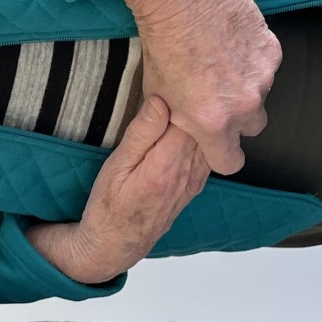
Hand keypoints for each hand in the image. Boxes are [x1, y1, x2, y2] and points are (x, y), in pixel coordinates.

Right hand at [27, 96, 209, 283]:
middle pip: (207, 125)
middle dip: (198, 102)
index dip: (185, 93)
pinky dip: (203, 136)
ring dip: (203, 119)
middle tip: (184, 80)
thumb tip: (161, 100)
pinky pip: (208, 152)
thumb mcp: (115, 167)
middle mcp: (189, 171)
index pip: (190, 116)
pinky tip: (191, 126)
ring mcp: (196, 179)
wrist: (118, 244)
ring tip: (188, 98)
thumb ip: (141, 134)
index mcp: (167, 163)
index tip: (175, 77)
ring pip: (212, 138)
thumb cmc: (109, 205)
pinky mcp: (196, 183)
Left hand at [123, 0, 279, 173]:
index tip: (217, 143)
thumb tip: (185, 133)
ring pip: (261, 95)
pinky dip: (253, 60)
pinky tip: (231, 44)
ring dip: (246, 85)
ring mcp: (262, 78)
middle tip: (218, 95)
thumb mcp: (158, 96)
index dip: (222, 154)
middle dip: (238, 118)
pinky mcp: (273, 52)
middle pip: (252, 128)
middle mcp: (243, 105)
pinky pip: (267, 67)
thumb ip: (180, 122)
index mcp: (212, 123)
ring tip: (221, 62)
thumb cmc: (163, 46)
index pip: (230, 163)